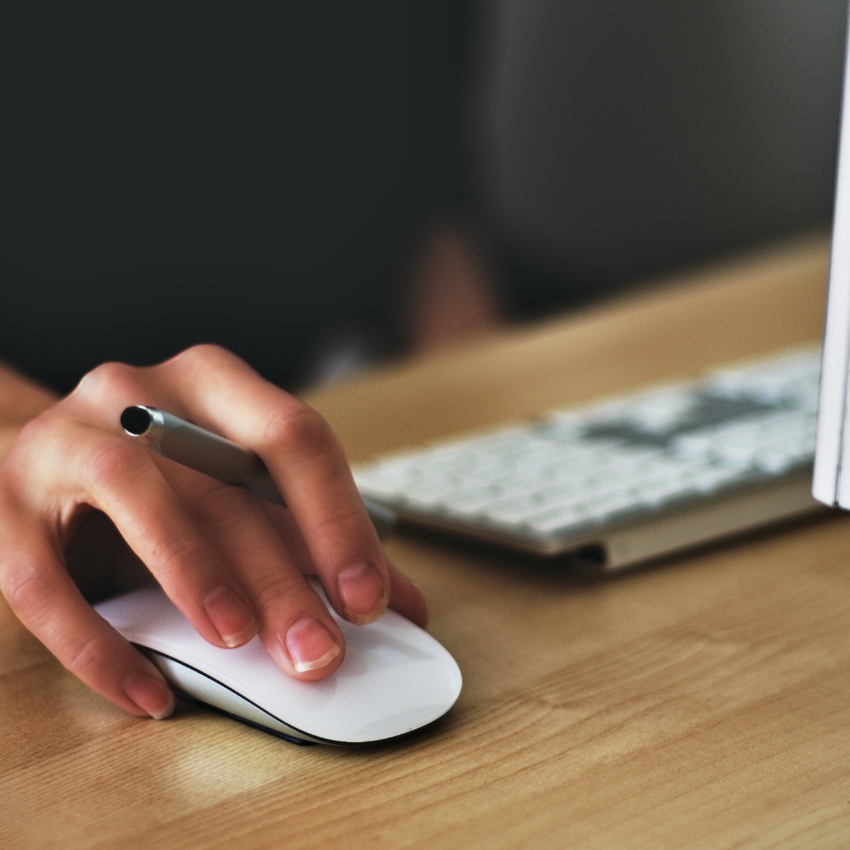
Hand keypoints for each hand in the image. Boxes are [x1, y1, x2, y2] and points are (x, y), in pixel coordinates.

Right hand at [0, 345, 426, 719]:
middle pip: (223, 481)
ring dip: (195, 574)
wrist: (48, 460)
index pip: (293, 436)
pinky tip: (150, 694)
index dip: (337, 519)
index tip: (371, 598)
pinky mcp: (6, 506)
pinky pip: (42, 580)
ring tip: (239, 643)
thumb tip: (400, 602)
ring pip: (137, 497)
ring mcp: (66, 441)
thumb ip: (314, 540)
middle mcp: (139, 394)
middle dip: (281, 574)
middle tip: (319, 650)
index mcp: (214, 385)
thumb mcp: (239, 492)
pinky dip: (98, 644)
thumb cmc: (162, 476)